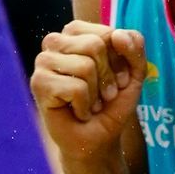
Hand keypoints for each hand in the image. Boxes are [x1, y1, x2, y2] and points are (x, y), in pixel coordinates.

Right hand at [31, 22, 147, 165]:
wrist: (99, 141)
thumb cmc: (112, 105)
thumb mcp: (134, 74)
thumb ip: (135, 48)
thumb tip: (119, 34)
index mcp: (75, 32)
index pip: (107, 33)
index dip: (119, 61)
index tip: (117, 80)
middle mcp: (55, 41)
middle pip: (95, 46)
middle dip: (107, 78)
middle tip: (102, 96)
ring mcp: (43, 61)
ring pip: (85, 67)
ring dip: (95, 95)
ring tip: (89, 104)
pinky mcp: (39, 83)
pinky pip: (76, 88)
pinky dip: (84, 107)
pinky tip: (77, 112)